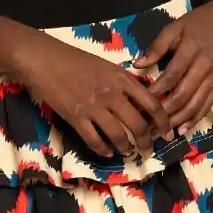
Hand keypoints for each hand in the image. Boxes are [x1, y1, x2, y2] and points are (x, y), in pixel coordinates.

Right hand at [15, 32, 176, 155]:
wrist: (45, 60)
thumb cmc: (75, 59)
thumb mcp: (107, 66)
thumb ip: (125, 83)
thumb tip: (142, 100)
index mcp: (122, 79)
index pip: (152, 104)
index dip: (163, 122)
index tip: (167, 133)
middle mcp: (112, 94)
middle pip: (138, 125)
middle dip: (146, 142)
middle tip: (147, 151)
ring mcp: (93, 107)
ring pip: (118, 136)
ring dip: (126, 148)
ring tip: (127, 152)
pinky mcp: (76, 118)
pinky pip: (94, 140)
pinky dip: (103, 150)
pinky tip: (107, 152)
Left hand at [130, 1, 212, 133]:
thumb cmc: (195, 24)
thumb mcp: (174, 28)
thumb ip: (156, 47)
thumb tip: (136, 65)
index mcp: (192, 50)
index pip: (172, 75)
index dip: (157, 91)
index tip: (142, 101)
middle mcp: (205, 66)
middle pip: (184, 94)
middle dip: (165, 111)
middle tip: (148, 123)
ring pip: (196, 104)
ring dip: (178, 120)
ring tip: (161, 131)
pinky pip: (206, 106)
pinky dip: (194, 119)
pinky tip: (181, 130)